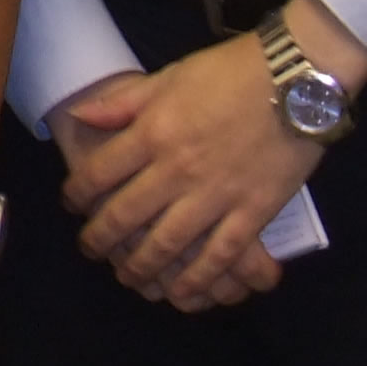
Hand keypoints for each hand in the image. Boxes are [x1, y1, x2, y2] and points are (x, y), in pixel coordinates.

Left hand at [55, 43, 309, 309]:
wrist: (295, 81)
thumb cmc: (229, 73)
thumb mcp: (168, 77)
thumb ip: (123, 102)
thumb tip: (80, 116)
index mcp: (153, 132)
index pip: (100, 172)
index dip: (78, 194)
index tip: (71, 205)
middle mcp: (176, 169)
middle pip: (126, 215)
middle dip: (101, 238)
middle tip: (91, 250)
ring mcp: (215, 195)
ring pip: (167, 243)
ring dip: (142, 266)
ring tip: (128, 278)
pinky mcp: (252, 212)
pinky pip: (219, 255)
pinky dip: (198, 279)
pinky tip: (182, 293)